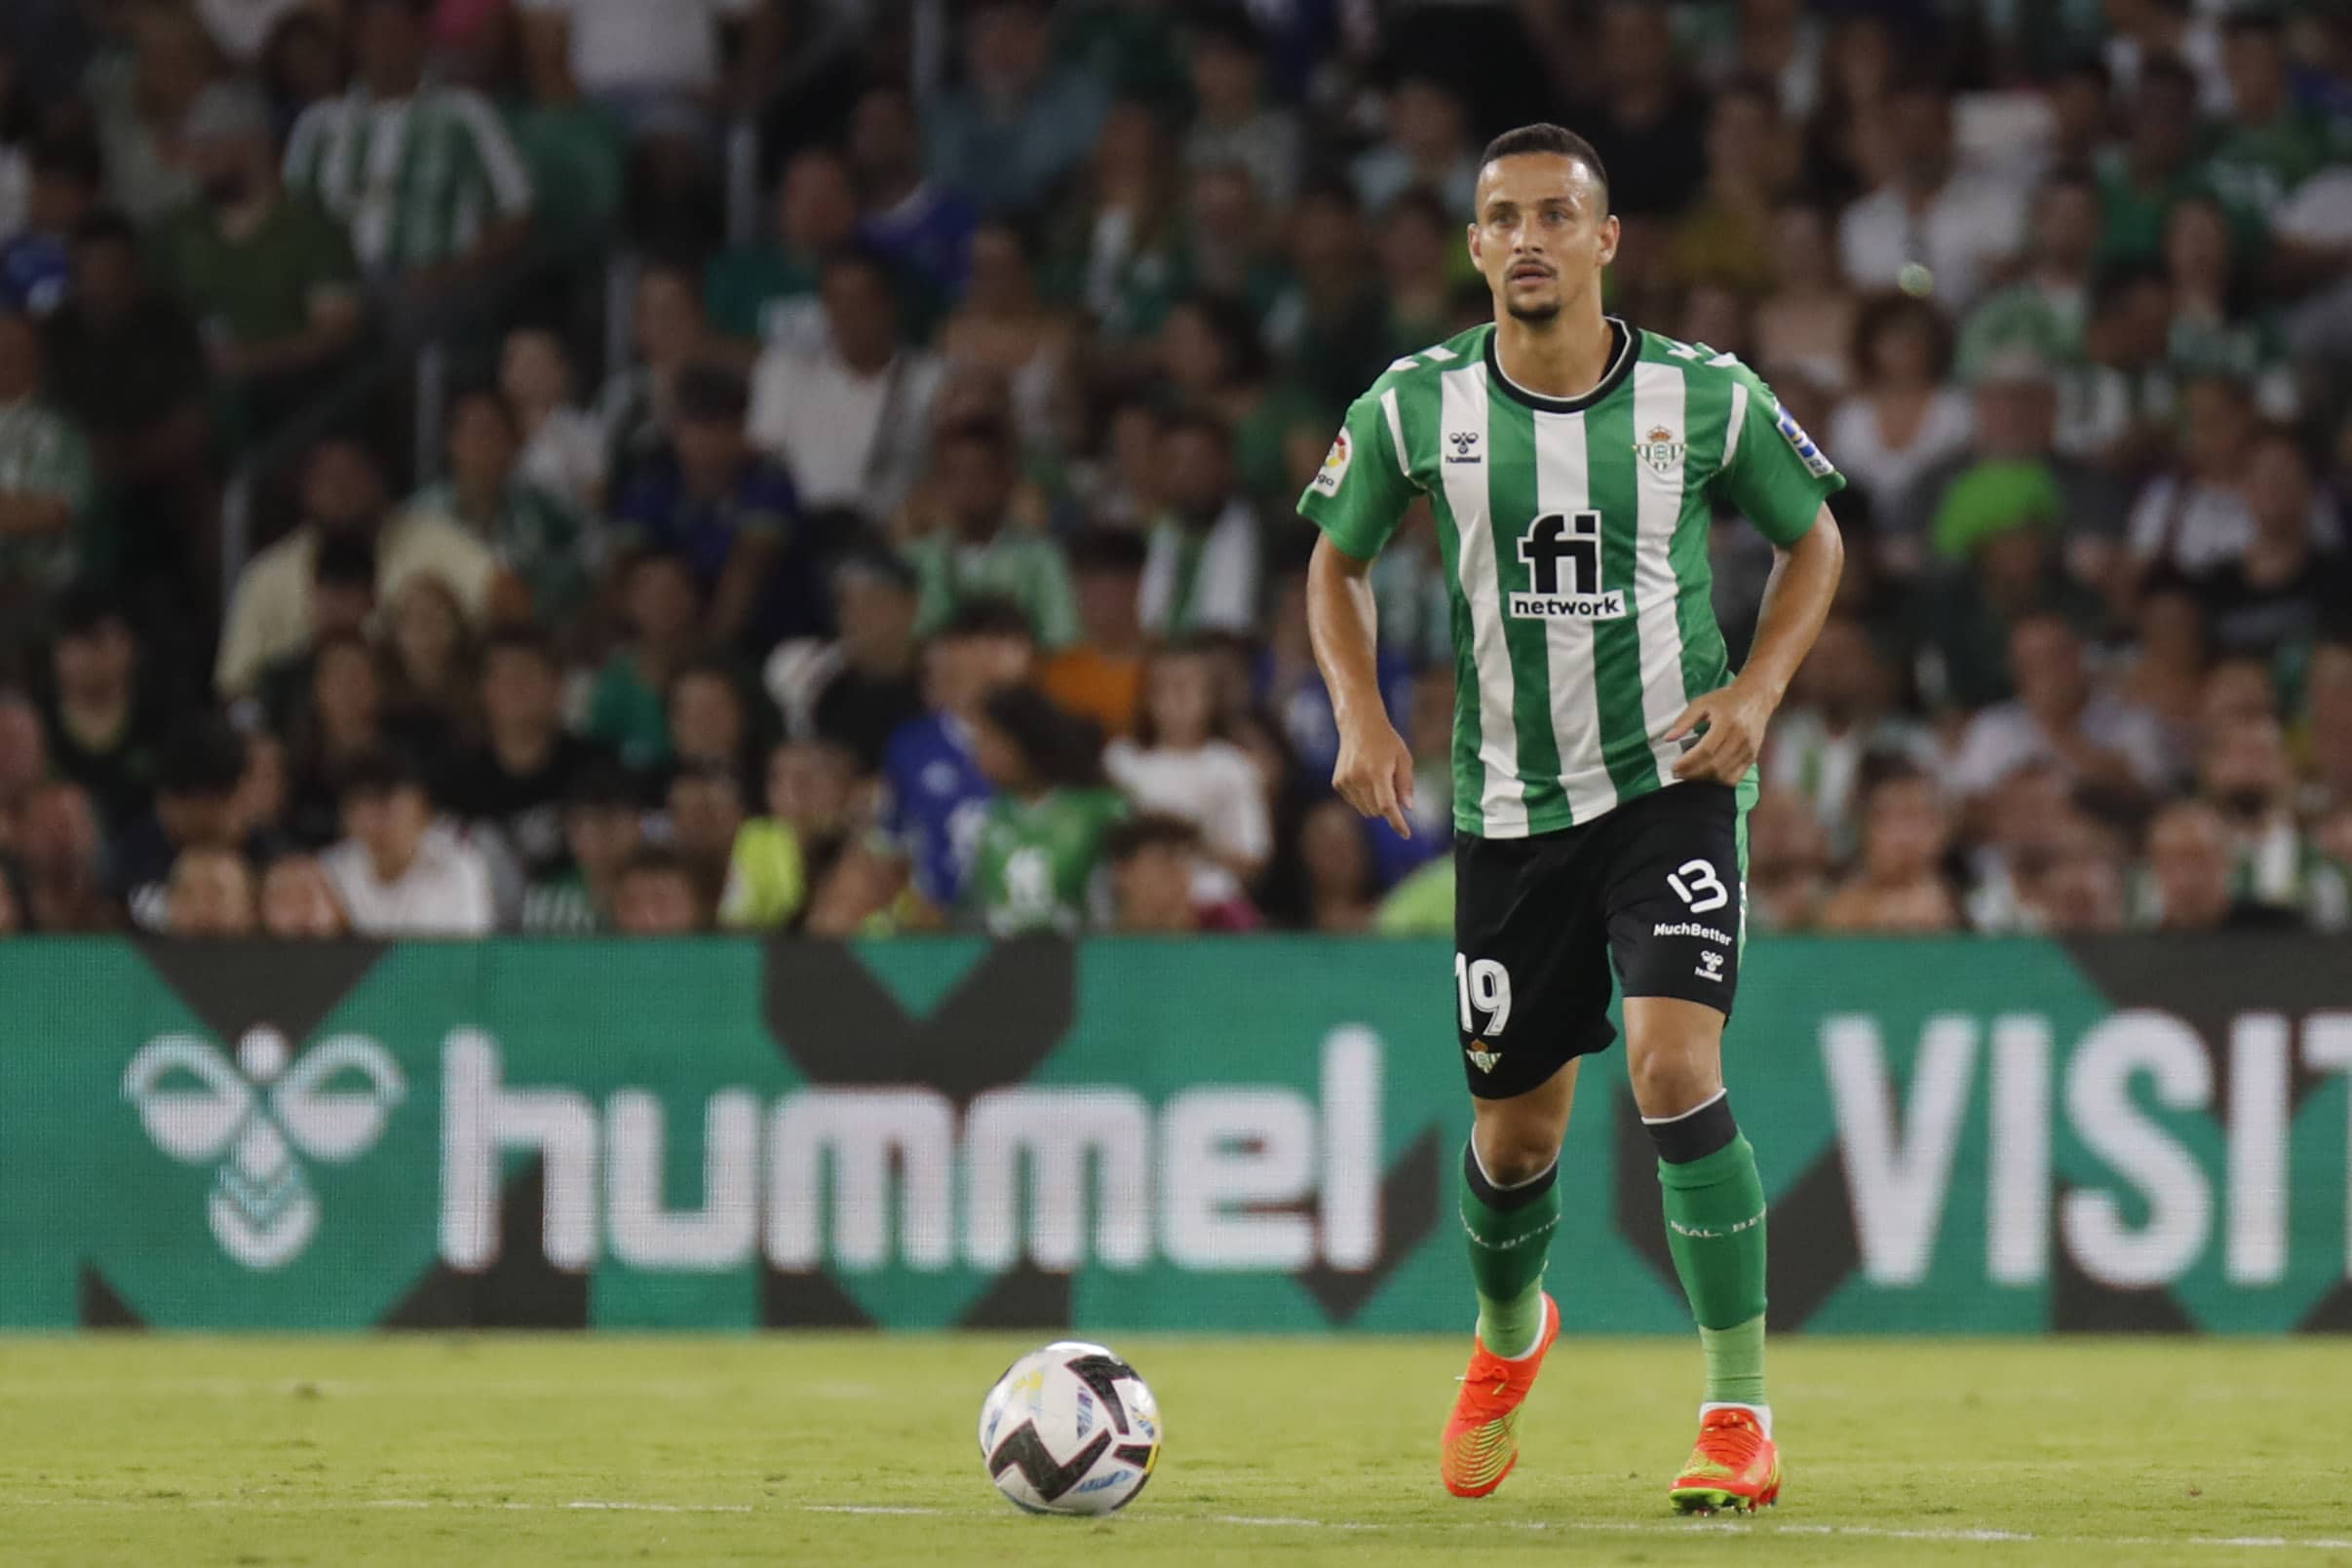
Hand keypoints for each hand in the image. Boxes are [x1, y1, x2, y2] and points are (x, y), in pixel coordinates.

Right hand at [1332, 717, 1415, 837]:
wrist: (1359, 725)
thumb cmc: (1386, 741)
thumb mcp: (1404, 758)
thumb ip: (1406, 784)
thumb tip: (1407, 808)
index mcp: (1377, 772)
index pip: (1387, 806)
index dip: (1397, 823)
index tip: (1406, 834)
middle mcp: (1359, 778)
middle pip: (1376, 811)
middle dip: (1387, 808)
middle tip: (1392, 788)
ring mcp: (1346, 781)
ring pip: (1365, 810)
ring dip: (1375, 804)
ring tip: (1378, 780)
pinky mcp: (1338, 783)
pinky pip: (1355, 802)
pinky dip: (1364, 798)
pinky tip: (1365, 778)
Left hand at [1665, 678, 1778, 784]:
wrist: (1757, 697)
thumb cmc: (1727, 700)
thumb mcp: (1702, 703)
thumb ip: (1684, 720)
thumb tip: (1668, 738)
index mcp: (1727, 723)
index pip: (1706, 751)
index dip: (1688, 763)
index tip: (1673, 767)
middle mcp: (1740, 738)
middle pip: (1715, 766)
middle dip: (1692, 774)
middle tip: (1677, 773)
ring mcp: (1748, 750)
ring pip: (1724, 775)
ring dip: (1704, 779)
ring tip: (1689, 775)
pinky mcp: (1752, 757)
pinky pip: (1735, 777)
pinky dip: (1718, 781)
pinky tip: (1706, 776)